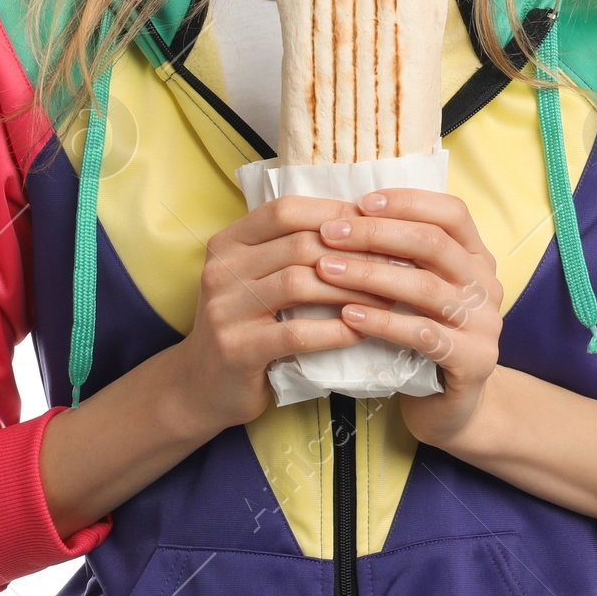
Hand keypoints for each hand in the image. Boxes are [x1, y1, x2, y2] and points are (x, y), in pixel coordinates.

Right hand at [173, 195, 401, 430]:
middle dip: (354, 252)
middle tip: (396, 260)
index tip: (376, 222)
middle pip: (298, 244)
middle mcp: (222, 268)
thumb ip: (290, 249)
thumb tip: (360, 223)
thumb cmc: (245, 324)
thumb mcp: (256, 277)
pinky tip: (362, 330)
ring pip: (299, 283)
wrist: (200, 386)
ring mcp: (225, 309)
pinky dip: (335, 330)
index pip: (285, 210)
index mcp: (229, 242)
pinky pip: (296, 333)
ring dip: (351, 289)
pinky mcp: (237, 349)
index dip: (333, 212)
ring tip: (388, 296)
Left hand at [314, 188, 503, 446]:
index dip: (407, 202)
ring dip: (370, 274)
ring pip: (425, 287)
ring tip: (326, 270)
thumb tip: (346, 212)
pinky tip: (348, 315)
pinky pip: (422, 334)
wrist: (452, 406)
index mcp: (477, 257)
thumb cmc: (424, 334)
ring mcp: (485, 324)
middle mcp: (487, 284)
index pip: (451, 212)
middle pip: (434, 243)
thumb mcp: (419, 287)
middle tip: (329, 233)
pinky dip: (383, 321)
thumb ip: (401, 254)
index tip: (360, 202)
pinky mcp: (474, 362)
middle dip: (376, 234)